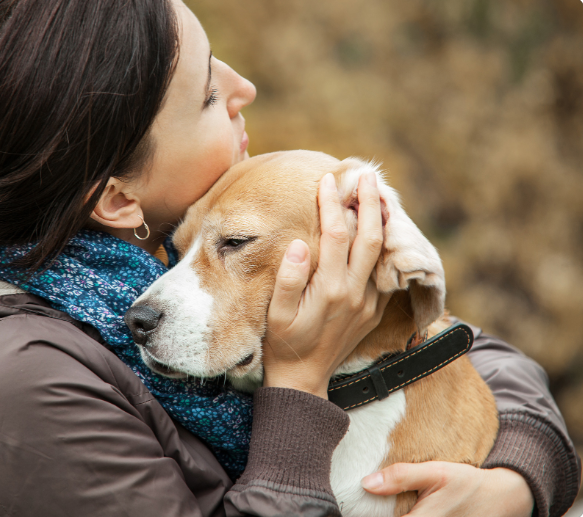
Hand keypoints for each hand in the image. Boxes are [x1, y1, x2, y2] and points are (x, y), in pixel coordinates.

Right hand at [263, 172, 389, 397]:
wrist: (305, 379)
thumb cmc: (284, 344)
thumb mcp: (276, 314)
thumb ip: (289, 278)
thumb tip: (299, 243)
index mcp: (330, 289)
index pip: (336, 234)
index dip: (332, 204)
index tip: (328, 180)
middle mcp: (355, 292)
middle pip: (370, 237)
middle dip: (369, 202)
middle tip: (367, 174)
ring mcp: (369, 302)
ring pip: (382, 253)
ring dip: (383, 221)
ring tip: (380, 195)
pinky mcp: (374, 310)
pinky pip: (384, 272)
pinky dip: (384, 247)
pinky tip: (379, 232)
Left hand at [361, 462, 533, 516]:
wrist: (501, 499)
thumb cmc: (466, 483)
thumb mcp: (435, 472)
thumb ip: (401, 477)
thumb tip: (366, 483)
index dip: (368, 513)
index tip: (357, 506)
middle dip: (380, 512)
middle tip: (369, 504)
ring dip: (395, 513)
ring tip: (384, 505)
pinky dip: (406, 514)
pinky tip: (405, 508)